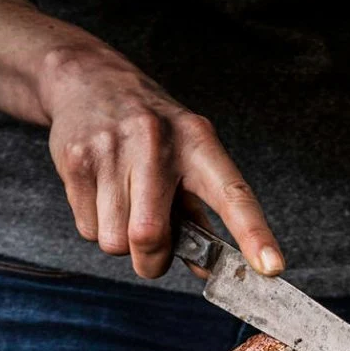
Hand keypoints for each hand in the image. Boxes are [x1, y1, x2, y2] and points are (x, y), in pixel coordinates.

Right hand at [40, 44, 283, 277]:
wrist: (89, 80)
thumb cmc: (150, 133)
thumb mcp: (186, 159)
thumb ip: (199, 216)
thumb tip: (209, 270)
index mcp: (198, 143)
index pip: (233, 195)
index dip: (255, 235)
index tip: (272, 268)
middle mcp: (156, 143)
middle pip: (150, 237)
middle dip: (151, 260)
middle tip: (153, 250)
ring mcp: (112, 150)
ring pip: (115, 242)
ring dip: (121, 242)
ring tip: (125, 205)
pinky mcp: (77, 161)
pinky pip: (88, 231)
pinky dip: (96, 226)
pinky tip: (102, 194)